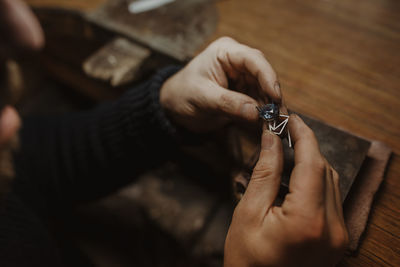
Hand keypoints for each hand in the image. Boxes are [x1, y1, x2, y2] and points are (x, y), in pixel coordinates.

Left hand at [160, 37, 281, 131]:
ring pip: (264, 90)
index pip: (253, 59)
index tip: (275, 96)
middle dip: (272, 95)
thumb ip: (229, 103)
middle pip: (264, 75)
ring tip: (277, 124)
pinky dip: (264, 113)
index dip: (268, 77)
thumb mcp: (202, 98)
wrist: (173, 108)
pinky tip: (269, 124)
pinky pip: (259, 101)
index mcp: (225, 52)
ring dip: (271, 107)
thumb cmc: (182, 95)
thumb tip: (256, 113)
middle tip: (280, 116)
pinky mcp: (243, 92)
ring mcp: (242, 77)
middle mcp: (237, 61)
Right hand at [224, 115, 347, 266]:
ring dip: (311, 163)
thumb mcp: (249, 213)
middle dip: (306, 146)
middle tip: (284, 131)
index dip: (303, 135)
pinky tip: (296, 176)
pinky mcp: (337, 239)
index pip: (313, 164)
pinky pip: (331, 198)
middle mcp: (333, 228)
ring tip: (287, 150)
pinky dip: (315, 181)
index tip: (291, 118)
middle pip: (325, 170)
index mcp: (308, 221)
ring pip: (331, 182)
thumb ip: (265, 172)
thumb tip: (271, 139)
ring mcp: (339, 236)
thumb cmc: (247, 260)